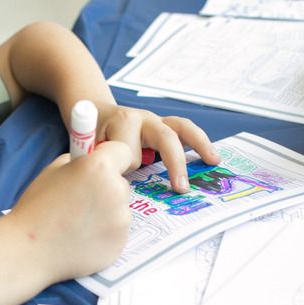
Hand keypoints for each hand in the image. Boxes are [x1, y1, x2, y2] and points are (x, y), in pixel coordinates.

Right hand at [7, 141, 133, 280]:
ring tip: (78, 223)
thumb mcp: (52, 170)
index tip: (101, 167)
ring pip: (121, 209)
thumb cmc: (36, 209)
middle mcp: (116, 192)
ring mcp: (121, 220)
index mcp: (99, 167)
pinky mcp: (120, 243)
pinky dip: (105, 234)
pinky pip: (118, 232)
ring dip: (106, 213)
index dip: (111, 158)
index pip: (122, 151)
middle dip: (106, 188)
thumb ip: (78, 161)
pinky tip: (82, 237)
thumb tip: (92, 159)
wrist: (29, 250)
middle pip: (121, 183)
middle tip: (80, 201)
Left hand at [97, 106, 220, 191]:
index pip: (130, 150)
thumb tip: (116, 186)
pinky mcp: (165, 127)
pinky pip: (186, 132)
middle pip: (164, 136)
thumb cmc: (94, 138)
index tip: (119, 176)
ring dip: (200, 144)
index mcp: (121, 123)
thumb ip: (100, 164)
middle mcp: (143, 118)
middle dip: (174, 162)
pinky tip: (211, 159)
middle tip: (180, 188)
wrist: (98, 116)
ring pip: (182, 128)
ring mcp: (156, 121)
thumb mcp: (89, 150)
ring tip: (213, 161)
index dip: (126, 165)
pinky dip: (200, 144)